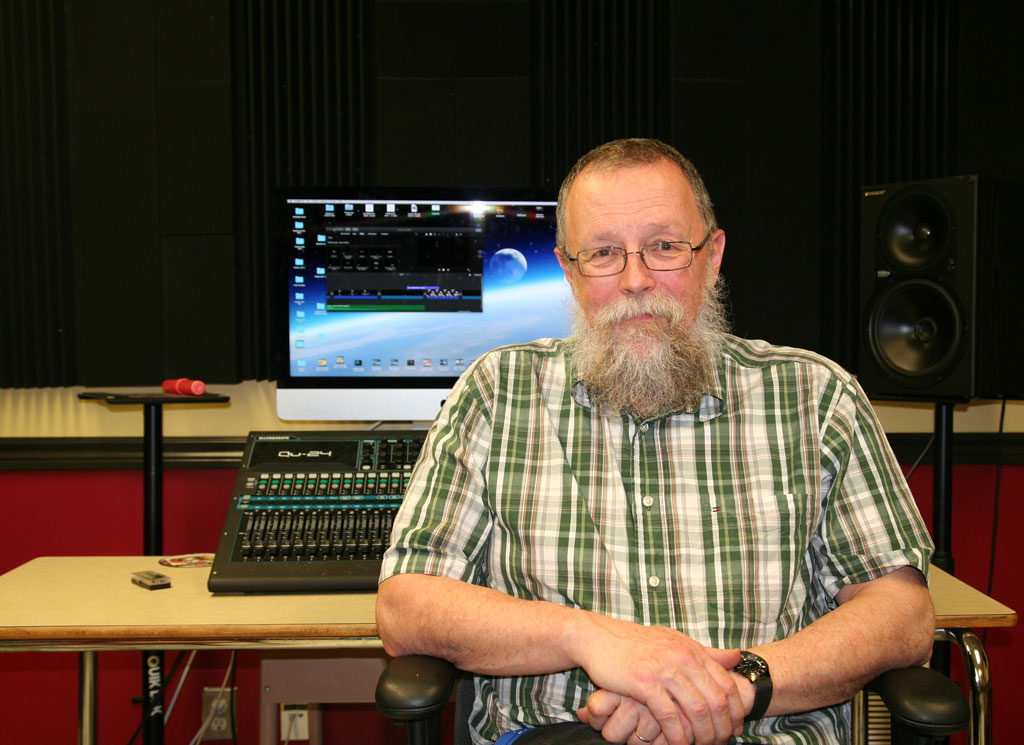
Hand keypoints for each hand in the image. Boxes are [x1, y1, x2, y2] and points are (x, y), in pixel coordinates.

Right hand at [573, 616, 744, 744]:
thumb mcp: (675, 641)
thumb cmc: (637, 643)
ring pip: (696, 710)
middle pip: (716, 700)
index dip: (736, 711)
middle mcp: (682, 658)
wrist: (600, 637)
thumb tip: (737, 657)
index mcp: (692, 650)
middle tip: (719, 743)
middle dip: (722, 728)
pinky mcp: (644, 682)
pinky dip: (676, 735)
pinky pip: (668, 715)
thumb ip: (706, 652)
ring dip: (702, 735)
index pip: (726, 684)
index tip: (735, 729)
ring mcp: (664, 669)